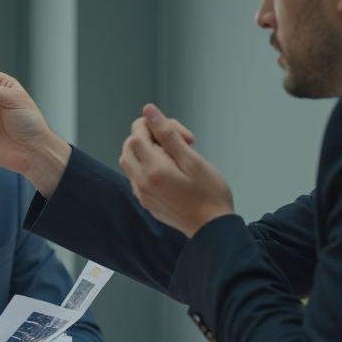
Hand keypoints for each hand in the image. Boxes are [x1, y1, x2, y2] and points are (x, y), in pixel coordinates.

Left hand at [119, 104, 233, 236]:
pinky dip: (147, 167)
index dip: (151, 125)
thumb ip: (168, 134)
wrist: (211, 229)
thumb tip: (149, 112)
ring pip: (130, 162)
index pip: (137, 135)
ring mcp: (141, 194)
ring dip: (146, 151)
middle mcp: (141, 183)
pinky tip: (169, 170)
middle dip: (148, 137)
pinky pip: (136, 177)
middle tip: (176, 141)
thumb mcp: (193, 159)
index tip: (171, 128)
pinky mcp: (146, 202)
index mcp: (153, 170)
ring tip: (174, 155)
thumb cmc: (210, 194)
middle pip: (130, 147)